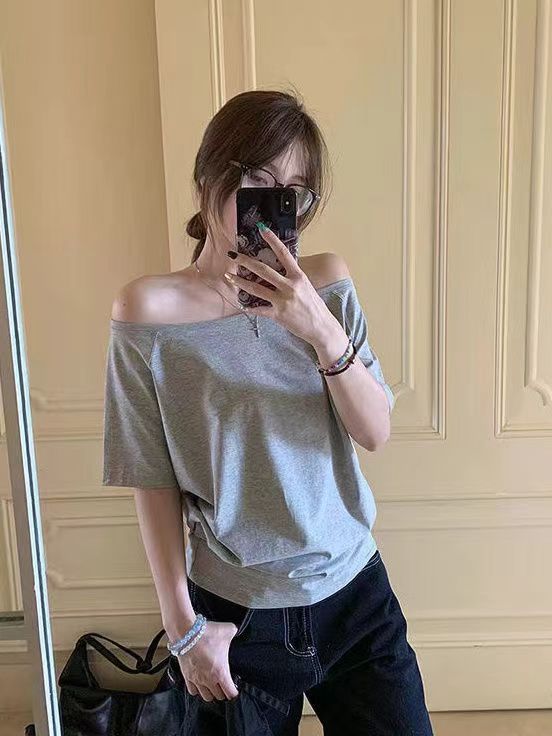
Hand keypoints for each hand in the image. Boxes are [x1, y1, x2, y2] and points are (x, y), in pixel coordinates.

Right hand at [177, 620, 239, 701]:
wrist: (187, 633)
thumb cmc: (207, 634)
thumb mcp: (228, 630)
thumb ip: (234, 632)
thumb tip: (236, 630)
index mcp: (221, 673)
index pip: (230, 693)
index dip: (234, 692)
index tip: (235, 689)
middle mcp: (209, 680)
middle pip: (218, 696)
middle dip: (223, 693)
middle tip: (225, 687)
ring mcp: (197, 680)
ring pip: (206, 697)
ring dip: (211, 694)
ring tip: (213, 688)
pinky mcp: (187, 677)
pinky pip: (193, 691)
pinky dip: (197, 691)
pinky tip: (200, 685)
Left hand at [224, 223, 334, 344]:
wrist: (321, 327)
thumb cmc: (314, 306)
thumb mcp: (306, 286)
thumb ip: (292, 277)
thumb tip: (279, 267)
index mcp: (298, 276)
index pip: (283, 253)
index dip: (272, 239)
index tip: (261, 228)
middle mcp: (290, 286)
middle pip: (263, 270)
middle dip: (245, 261)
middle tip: (233, 255)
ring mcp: (283, 301)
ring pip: (256, 288)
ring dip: (240, 282)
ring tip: (228, 276)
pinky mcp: (278, 315)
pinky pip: (259, 309)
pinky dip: (248, 307)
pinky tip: (240, 303)